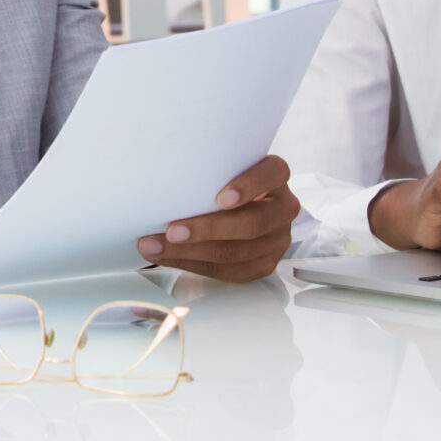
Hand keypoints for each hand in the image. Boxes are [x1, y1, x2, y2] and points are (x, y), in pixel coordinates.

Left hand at [136, 156, 298, 283]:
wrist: (244, 209)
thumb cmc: (225, 184)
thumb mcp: (225, 170)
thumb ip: (208, 172)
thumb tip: (160, 178)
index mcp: (276, 175)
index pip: (271, 173)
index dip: (248, 185)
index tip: (221, 198)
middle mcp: (283, 207)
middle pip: (252, 223)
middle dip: (207, 229)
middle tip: (172, 231)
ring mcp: (278, 239)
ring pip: (237, 252)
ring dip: (191, 252)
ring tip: (156, 247)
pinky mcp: (264, 264)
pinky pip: (228, 271)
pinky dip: (193, 264)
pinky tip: (169, 257)